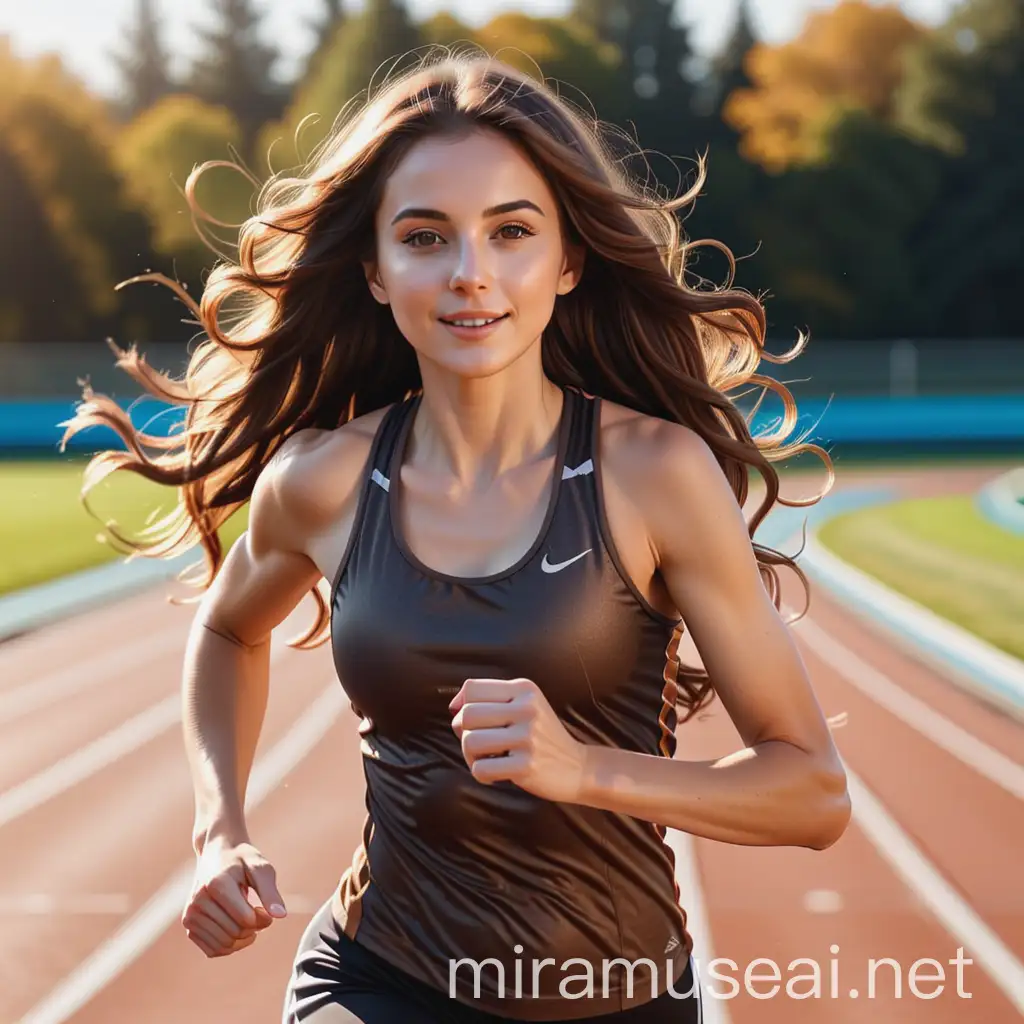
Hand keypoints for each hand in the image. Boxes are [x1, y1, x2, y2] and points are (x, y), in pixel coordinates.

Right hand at [181, 836, 286, 957]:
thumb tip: (280, 915)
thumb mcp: (260, 867)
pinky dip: (230, 945)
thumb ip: (270, 891)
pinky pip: (213, 950)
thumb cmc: (242, 859)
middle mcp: (198, 900)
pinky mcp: (188, 924)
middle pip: (235, 934)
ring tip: (248, 918)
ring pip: (224, 945)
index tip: (268, 908)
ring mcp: (190, 913)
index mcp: (217, 884)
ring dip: (243, 938)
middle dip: (254, 928)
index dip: (263, 919)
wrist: (216, 852)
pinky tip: (237, 928)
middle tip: (259, 912)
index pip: (245, 919)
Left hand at [449, 677, 587, 803]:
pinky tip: (496, 774)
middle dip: (463, 733)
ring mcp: (528, 736)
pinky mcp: (527, 765)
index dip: (462, 706)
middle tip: (480, 746)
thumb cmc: (541, 736)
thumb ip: (490, 699)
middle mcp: (527, 708)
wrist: (578, 767)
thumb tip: (453, 706)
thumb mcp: (524, 705)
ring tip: (487, 760)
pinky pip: (481, 769)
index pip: (472, 687)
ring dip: (470, 757)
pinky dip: (482, 775)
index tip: (472, 723)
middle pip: (467, 714)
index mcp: (524, 689)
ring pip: (469, 741)